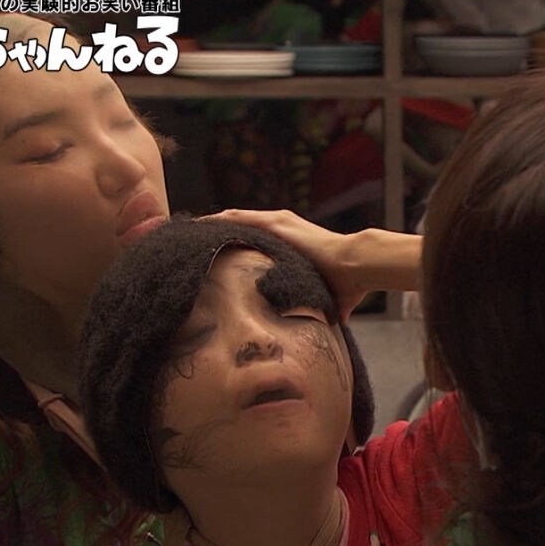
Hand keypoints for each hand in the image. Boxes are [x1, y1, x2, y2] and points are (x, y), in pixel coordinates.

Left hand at [203, 209, 366, 321]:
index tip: (216, 249)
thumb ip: (326, 306)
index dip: (236, 240)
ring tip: (187, 229)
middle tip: (192, 238)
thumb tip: (333, 327)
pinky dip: (218, 220)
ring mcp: (279, 222)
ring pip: (236, 218)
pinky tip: (199, 223)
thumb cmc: (349, 282)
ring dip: (212, 222)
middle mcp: (283, 226)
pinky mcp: (276, 223)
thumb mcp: (329, 294)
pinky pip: (239, 218)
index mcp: (292, 241)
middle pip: (241, 223)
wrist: (357, 265)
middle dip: (217, 229)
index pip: (256, 236)